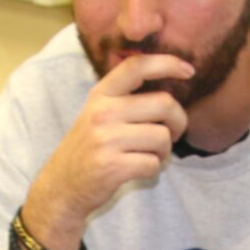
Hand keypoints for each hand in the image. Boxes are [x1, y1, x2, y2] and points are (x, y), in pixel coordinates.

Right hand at [19, 53, 192, 249]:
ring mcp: (106, 139)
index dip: (167, 63)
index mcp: (101, 95)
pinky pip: (153, 163)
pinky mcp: (113, 166)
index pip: (137, 66)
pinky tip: (138, 169)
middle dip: (178, 121)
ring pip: (162, 137)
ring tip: (149, 154)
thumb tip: (168, 85)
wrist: (61, 187)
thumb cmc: (88, 149)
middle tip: (173, 133)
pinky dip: (153, 169)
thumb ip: (124, 97)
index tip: (188, 70)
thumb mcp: (97, 114)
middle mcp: (103, 112)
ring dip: (164, 150)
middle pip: (164, 104)